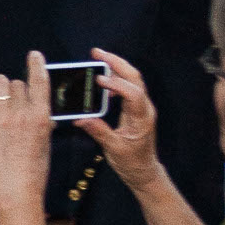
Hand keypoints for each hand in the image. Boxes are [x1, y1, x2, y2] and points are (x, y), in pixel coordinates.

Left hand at [0, 54, 53, 223]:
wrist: (17, 188)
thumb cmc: (35, 169)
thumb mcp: (46, 142)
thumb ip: (41, 122)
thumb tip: (39, 111)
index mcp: (42, 116)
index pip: (40, 81)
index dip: (37, 65)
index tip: (34, 55)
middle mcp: (23, 112)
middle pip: (17, 84)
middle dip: (15, 87)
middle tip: (12, 96)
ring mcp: (3, 118)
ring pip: (0, 83)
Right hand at [81, 47, 158, 192]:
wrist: (144, 171)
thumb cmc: (132, 163)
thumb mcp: (114, 150)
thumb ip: (99, 132)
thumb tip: (80, 119)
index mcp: (142, 118)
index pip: (133, 93)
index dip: (116, 84)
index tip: (98, 80)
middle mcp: (144, 108)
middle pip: (135, 77)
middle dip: (116, 63)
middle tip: (97, 53)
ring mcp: (141, 107)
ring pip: (132, 80)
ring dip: (116, 67)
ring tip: (97, 59)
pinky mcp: (135, 109)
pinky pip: (127, 88)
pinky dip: (115, 80)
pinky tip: (102, 81)